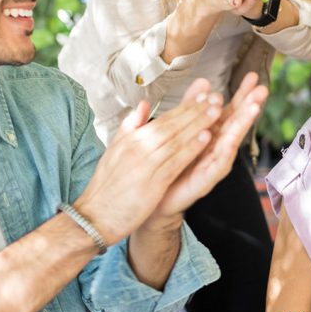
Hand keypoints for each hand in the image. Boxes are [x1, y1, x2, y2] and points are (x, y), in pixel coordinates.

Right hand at [73, 79, 224, 245]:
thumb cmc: (106, 186)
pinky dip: (191, 148)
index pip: (163, 118)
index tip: (202, 96)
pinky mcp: (153, 182)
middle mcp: (139, 147)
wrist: (95, 216)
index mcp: (131, 138)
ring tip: (215, 112)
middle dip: (196, 109)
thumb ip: (131, 126)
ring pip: (177, 139)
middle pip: (173, 124)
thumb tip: (143, 105)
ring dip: (198, 124)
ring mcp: (146, 164)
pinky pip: (176, 161)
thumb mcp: (114, 150)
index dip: (185, 106)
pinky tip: (205, 139)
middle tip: (215, 98)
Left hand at [146, 71, 268, 226]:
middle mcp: (217, 147)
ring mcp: (213, 164)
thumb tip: (204, 81)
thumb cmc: (171, 163)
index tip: (253, 77)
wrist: (155, 198)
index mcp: (211, 133)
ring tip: (254, 109)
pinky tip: (229, 140)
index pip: (230, 109)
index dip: (242, 93)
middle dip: (250, 105)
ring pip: (232, 141)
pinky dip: (223, 152)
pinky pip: (217, 166)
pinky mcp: (205, 181)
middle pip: (236, 122)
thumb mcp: (180, 127)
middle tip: (262, 89)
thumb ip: (191, 105)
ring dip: (243, 125)